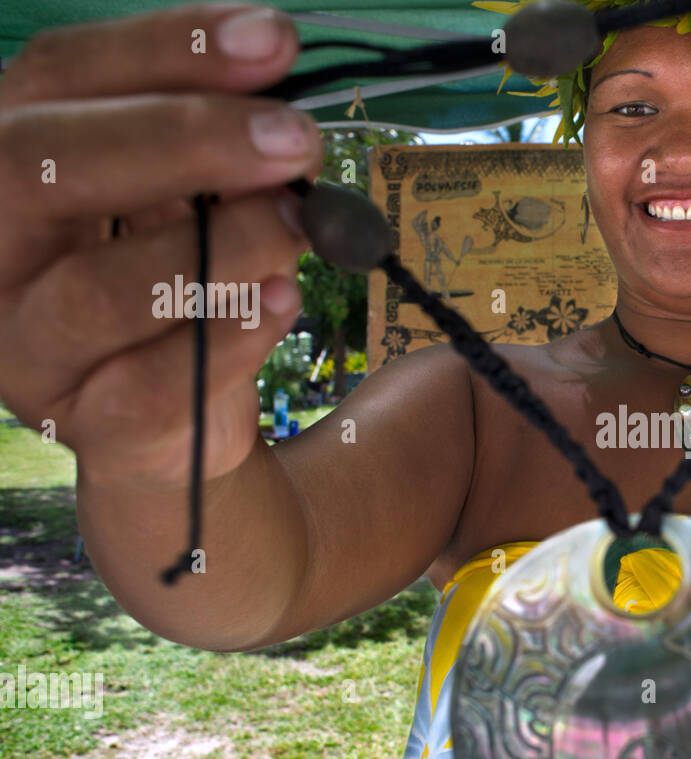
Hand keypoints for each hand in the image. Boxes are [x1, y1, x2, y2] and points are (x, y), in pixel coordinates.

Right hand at [0, 2, 321, 486]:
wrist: (173, 424)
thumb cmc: (173, 282)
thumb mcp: (180, 192)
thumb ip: (210, 133)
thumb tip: (271, 59)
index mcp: (2, 165)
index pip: (55, 76)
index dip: (164, 47)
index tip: (273, 41)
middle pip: (40, 165)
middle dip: (183, 137)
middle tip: (295, 138)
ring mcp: (26, 345)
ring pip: (100, 288)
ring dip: (222, 247)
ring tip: (300, 226)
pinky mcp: (85, 423)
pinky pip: (150, 385)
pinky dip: (230, 338)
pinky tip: (282, 303)